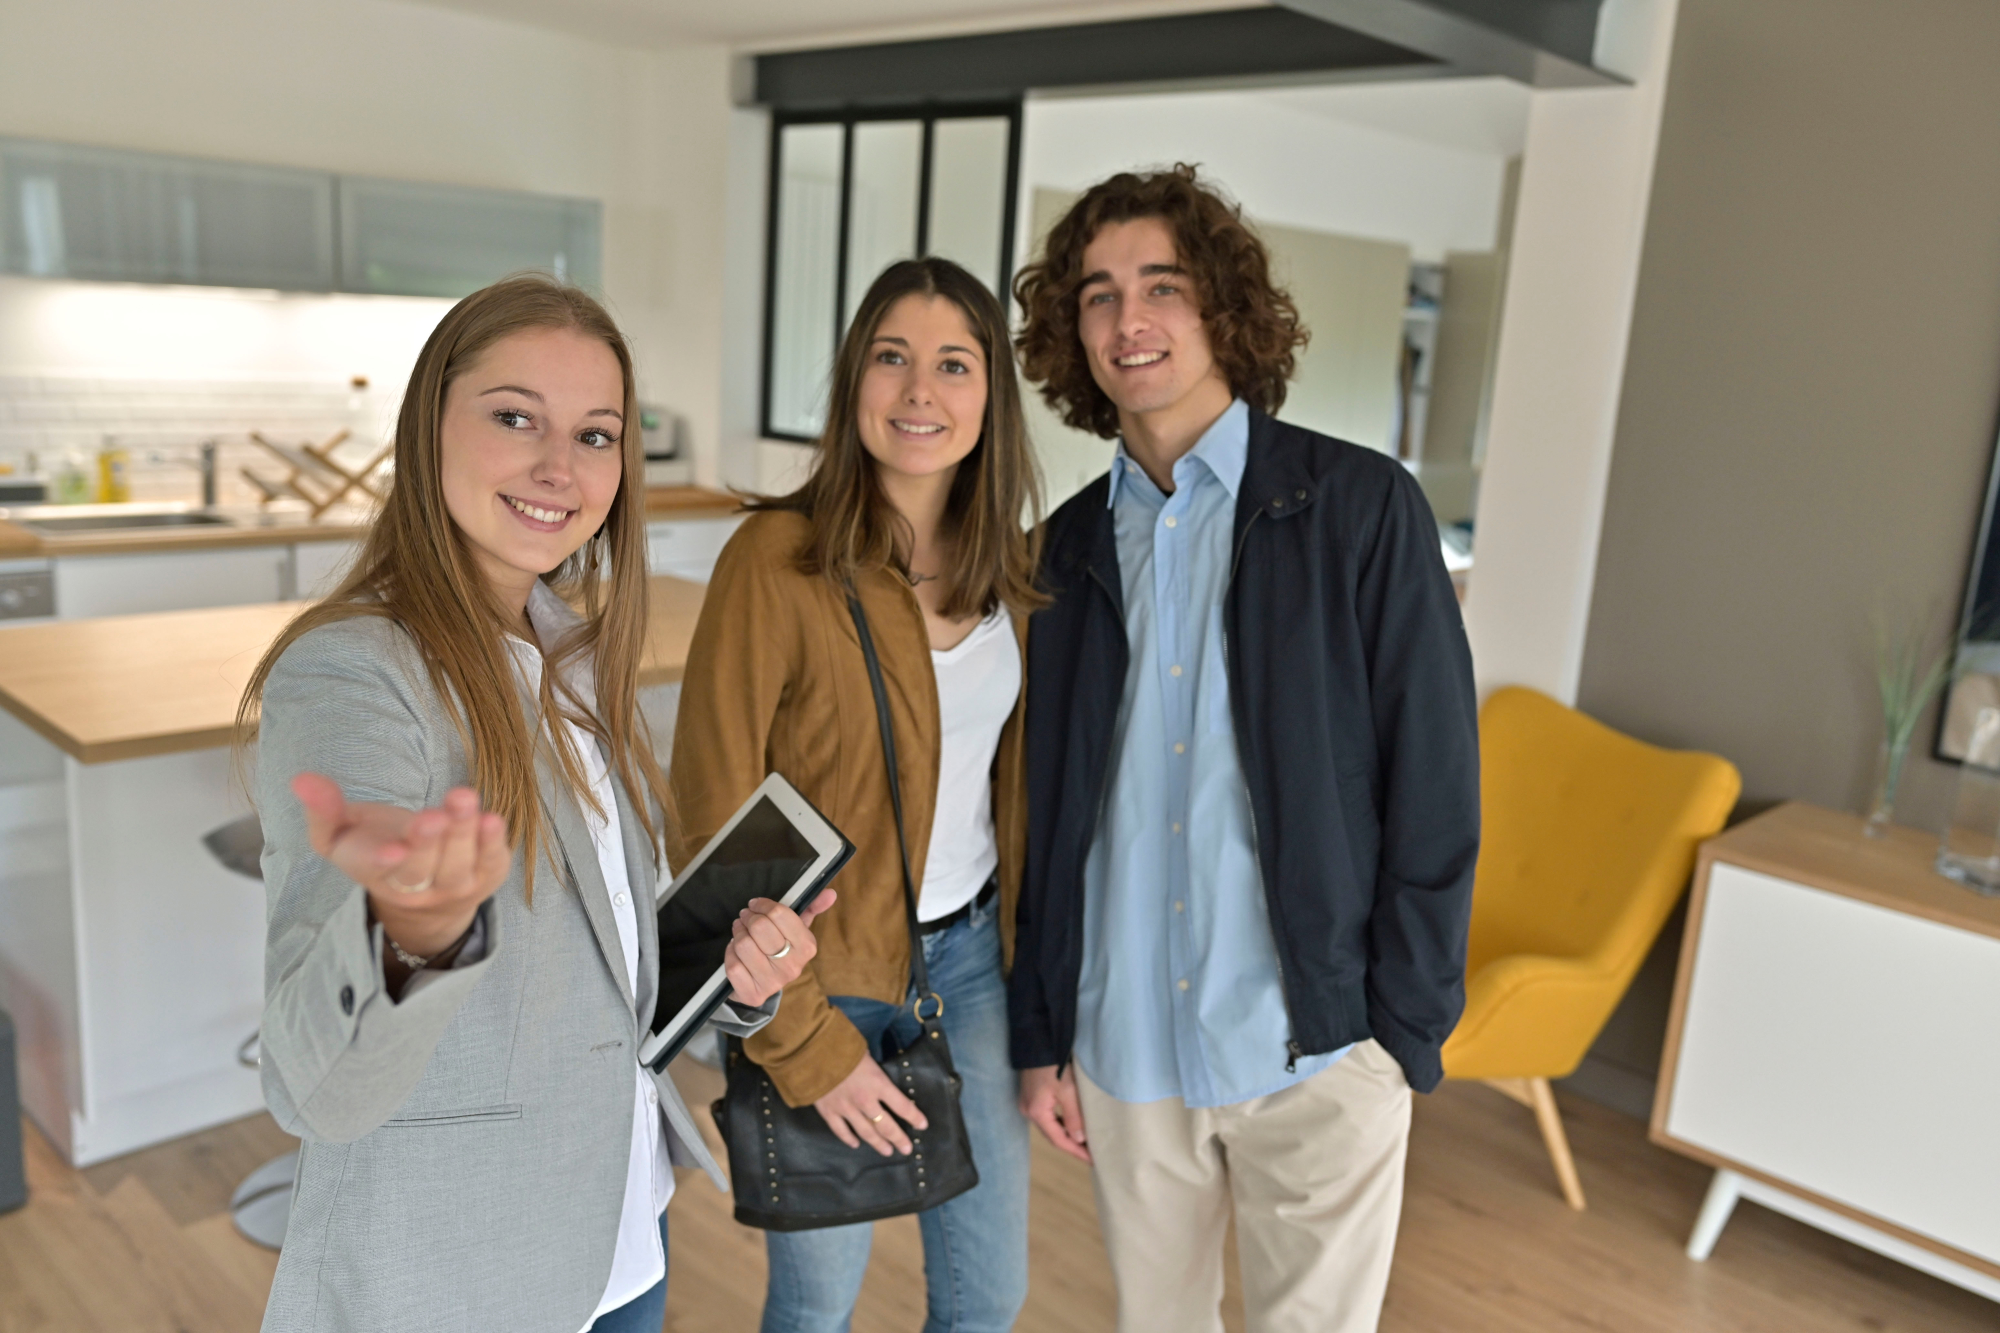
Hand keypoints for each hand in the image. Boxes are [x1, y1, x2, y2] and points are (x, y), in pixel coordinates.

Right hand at [291, 772, 510, 960]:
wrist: (423, 891)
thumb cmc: (376, 847)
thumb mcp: (341, 833)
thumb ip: (323, 809)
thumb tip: (302, 779)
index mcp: (374, 872)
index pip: (375, 870)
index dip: (381, 860)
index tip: (391, 849)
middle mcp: (414, 886)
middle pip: (421, 869)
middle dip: (427, 843)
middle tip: (433, 816)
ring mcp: (453, 885)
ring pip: (458, 865)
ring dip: (464, 834)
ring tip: (464, 798)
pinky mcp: (486, 876)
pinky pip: (491, 862)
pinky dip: (494, 843)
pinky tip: (492, 819)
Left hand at [723, 892, 835, 1007]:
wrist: (765, 984)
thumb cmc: (782, 949)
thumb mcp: (797, 929)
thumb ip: (812, 908)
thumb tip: (831, 893)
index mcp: (807, 947)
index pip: (779, 913)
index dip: (763, 905)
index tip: (755, 904)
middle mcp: (793, 966)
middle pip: (760, 927)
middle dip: (748, 917)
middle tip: (745, 916)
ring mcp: (773, 983)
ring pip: (743, 945)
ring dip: (737, 933)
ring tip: (740, 931)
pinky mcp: (753, 994)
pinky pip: (733, 966)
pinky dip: (730, 954)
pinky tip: (736, 951)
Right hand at [814, 1052, 927, 1155]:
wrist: (813, 1052)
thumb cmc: (842, 1047)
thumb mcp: (866, 1054)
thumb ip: (874, 1071)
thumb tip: (878, 1079)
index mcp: (878, 1083)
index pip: (902, 1106)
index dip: (914, 1117)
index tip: (922, 1125)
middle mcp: (865, 1101)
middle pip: (885, 1125)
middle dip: (898, 1138)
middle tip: (906, 1149)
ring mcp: (846, 1109)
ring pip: (866, 1132)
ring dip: (878, 1143)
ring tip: (887, 1151)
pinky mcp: (829, 1112)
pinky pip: (841, 1131)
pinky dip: (849, 1139)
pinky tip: (856, 1144)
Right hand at [1019, 1064, 1090, 1163]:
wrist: (1038, 1043)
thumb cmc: (1053, 1064)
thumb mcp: (1068, 1090)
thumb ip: (1073, 1116)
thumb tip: (1079, 1139)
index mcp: (1036, 1112)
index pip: (1059, 1140)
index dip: (1076, 1151)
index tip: (1092, 1160)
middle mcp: (1028, 1111)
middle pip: (1052, 1136)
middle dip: (1072, 1146)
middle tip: (1091, 1154)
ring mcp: (1027, 1105)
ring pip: (1050, 1127)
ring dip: (1066, 1135)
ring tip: (1085, 1143)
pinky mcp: (1031, 1098)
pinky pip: (1047, 1117)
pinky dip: (1060, 1124)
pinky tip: (1071, 1125)